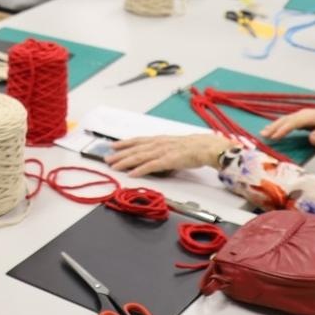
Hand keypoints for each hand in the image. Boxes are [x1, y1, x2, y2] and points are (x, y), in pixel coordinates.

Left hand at [107, 133, 231, 177]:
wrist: (208, 147)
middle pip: (135, 149)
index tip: (113, 146)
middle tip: (107, 159)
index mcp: (160, 140)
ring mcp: (163, 151)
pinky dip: (140, 170)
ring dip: (125, 161)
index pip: (138, 140)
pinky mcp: (169, 160)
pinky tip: (131, 174)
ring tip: (114, 166)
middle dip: (120, 154)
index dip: (124, 143)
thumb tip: (154, 156)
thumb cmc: (194, 147)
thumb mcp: (175, 145)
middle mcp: (159, 144)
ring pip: (140, 156)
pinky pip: (151, 166)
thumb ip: (164, 149)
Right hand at [262, 106, 314, 146]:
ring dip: (274, 125)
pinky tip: (274, 129)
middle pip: (285, 120)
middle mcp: (304, 114)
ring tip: (263, 132)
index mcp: (310, 116)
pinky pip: (288, 121)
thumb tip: (310, 139)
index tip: (274, 137)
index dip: (283, 130)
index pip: (293, 123)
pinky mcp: (302, 117)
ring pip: (285, 119)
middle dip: (274, 127)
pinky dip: (279, 124)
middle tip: (263, 135)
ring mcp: (302, 114)